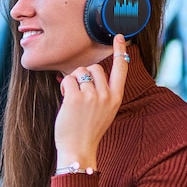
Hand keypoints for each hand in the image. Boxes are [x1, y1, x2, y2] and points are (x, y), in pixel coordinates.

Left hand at [54, 35, 128, 168]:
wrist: (79, 149)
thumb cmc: (88, 130)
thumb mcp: (105, 111)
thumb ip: (103, 92)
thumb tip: (90, 73)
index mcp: (116, 98)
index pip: (121, 69)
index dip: (121, 51)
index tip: (120, 37)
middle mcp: (107, 95)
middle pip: (94, 68)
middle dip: (84, 75)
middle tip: (79, 92)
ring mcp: (92, 96)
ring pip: (80, 72)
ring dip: (73, 82)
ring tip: (73, 99)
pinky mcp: (76, 98)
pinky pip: (68, 80)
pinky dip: (64, 87)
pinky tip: (66, 100)